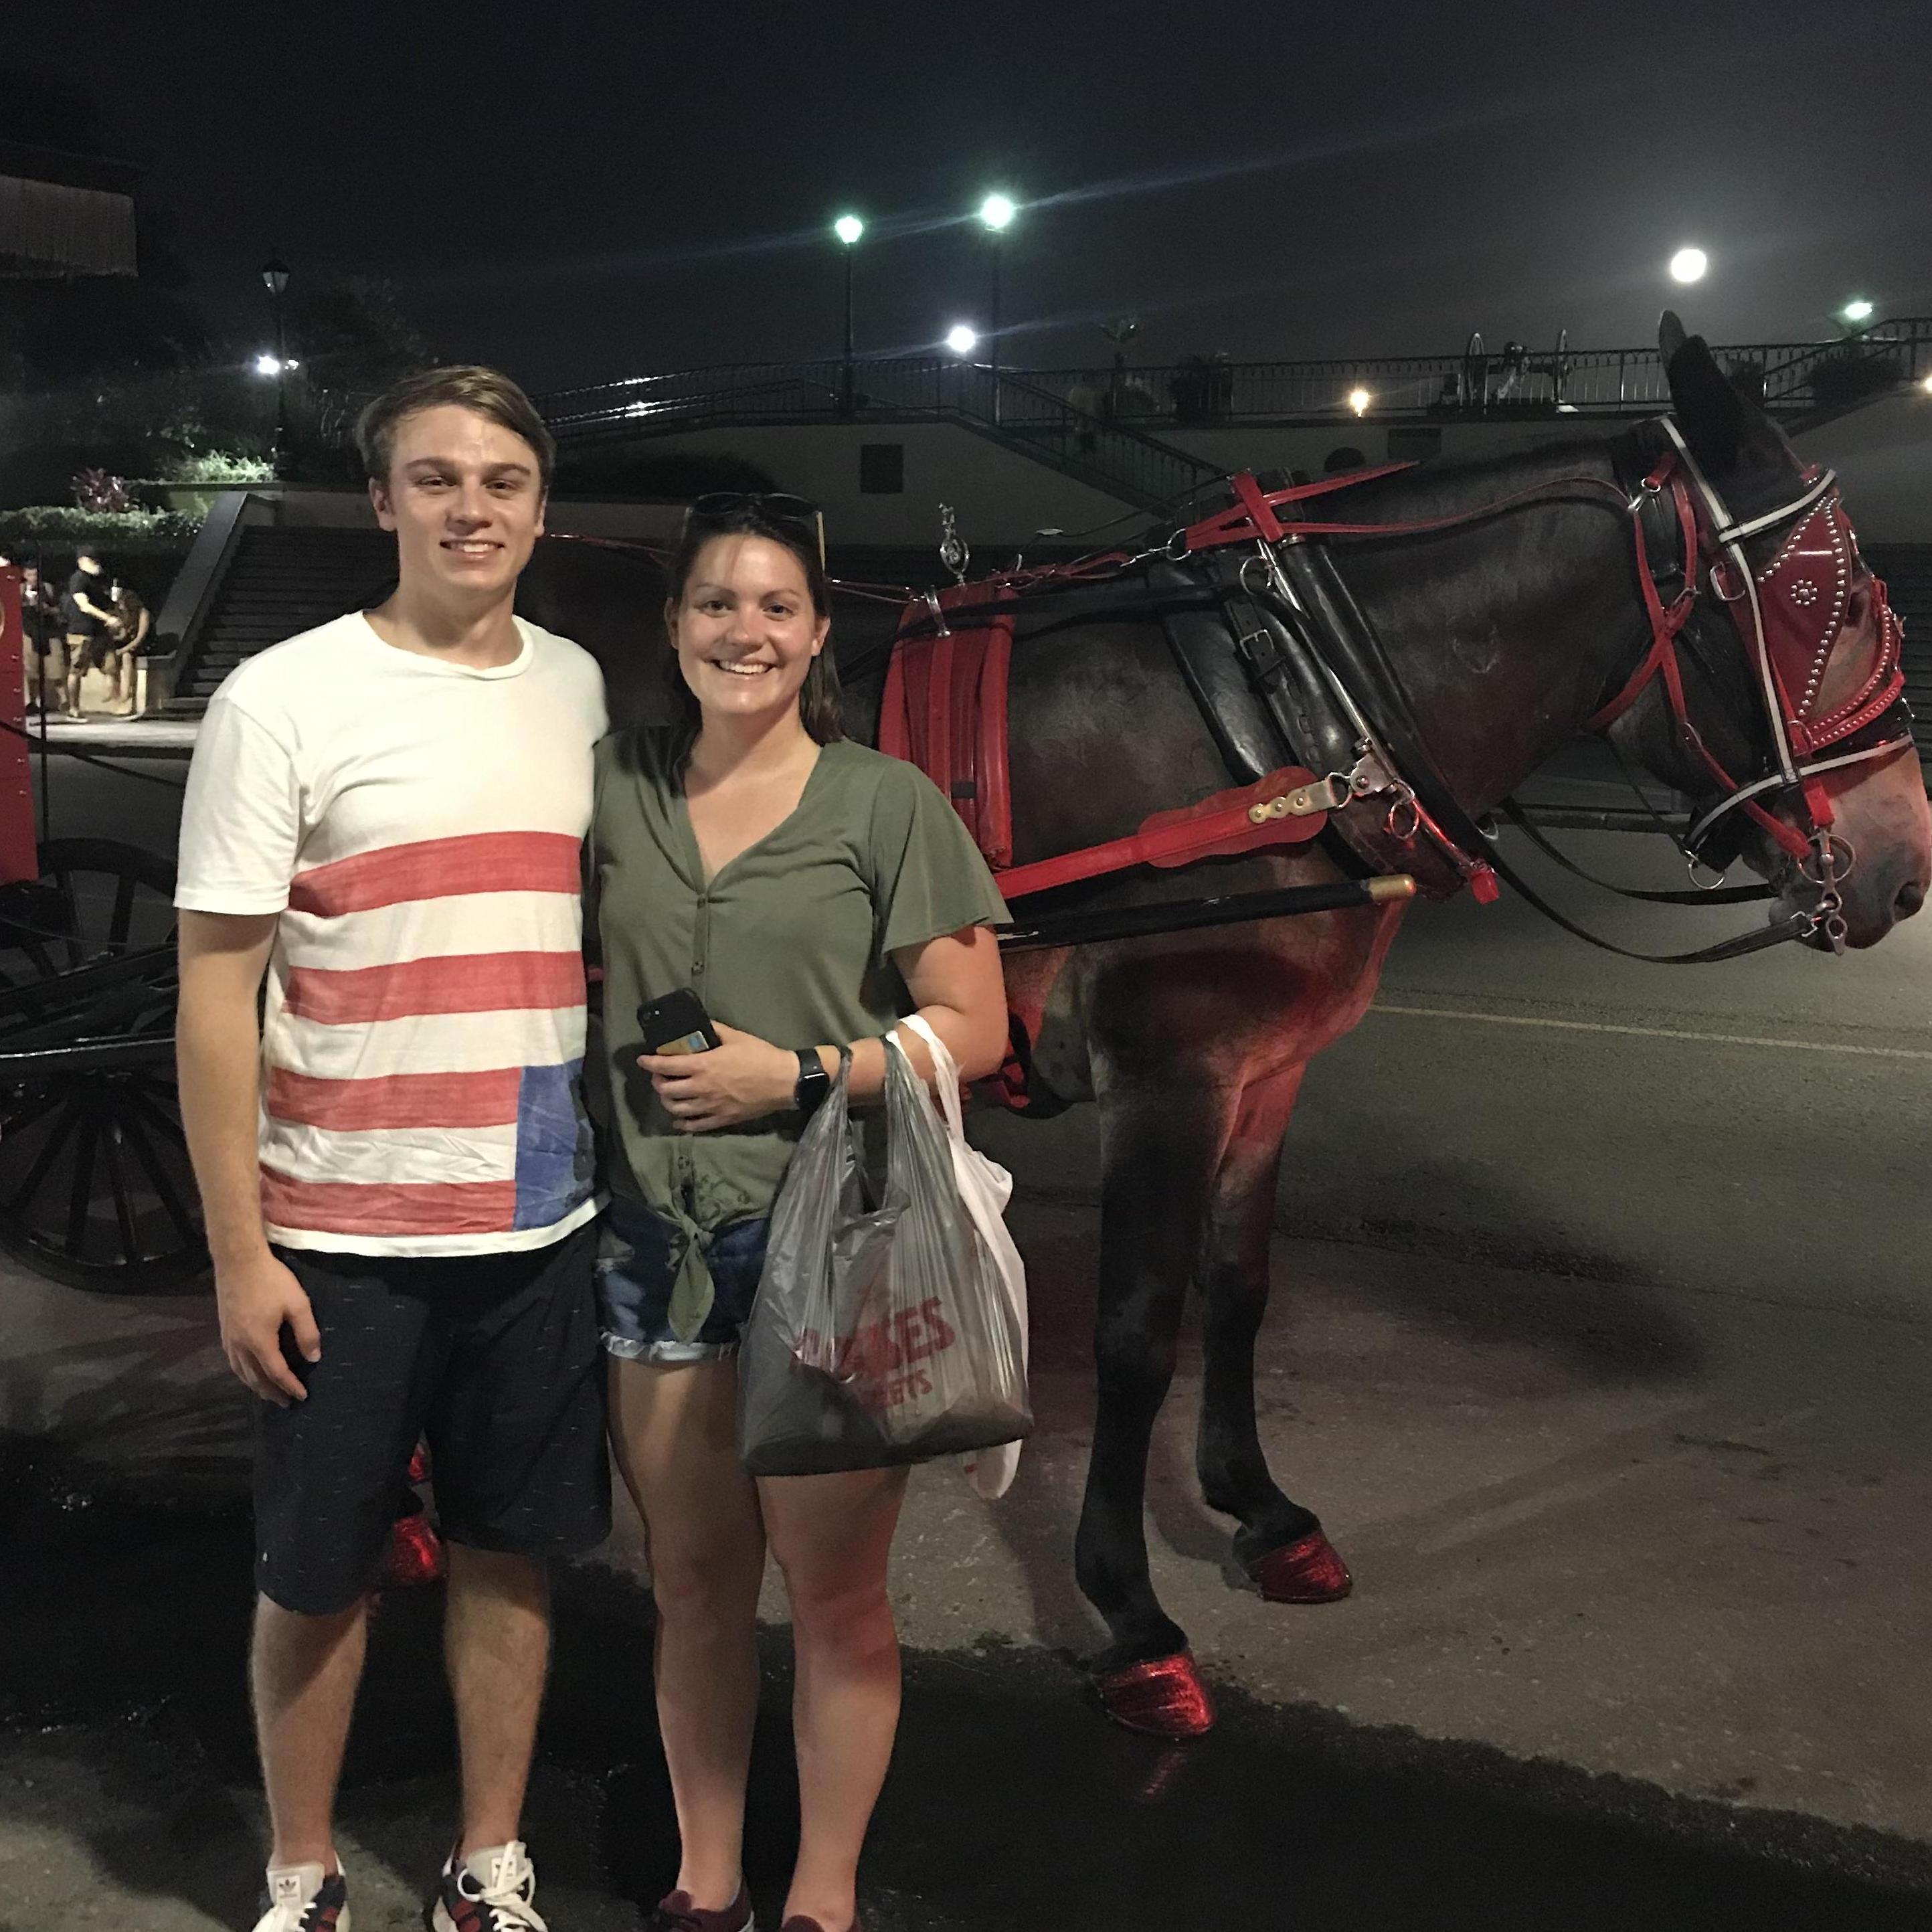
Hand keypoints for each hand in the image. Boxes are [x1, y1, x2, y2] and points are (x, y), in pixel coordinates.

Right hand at [215, 1250, 320, 1405]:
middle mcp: (240, 1346)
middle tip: (286, 1403)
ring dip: (256, 1386)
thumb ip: (307, 1333)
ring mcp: (228, 1339)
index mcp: (259, 1341)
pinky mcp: (223, 1330)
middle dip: (272, 1393)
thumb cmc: (271, 1280)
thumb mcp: (297, 1304)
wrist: (238, 1261)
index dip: (290, 1387)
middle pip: (256, 1378)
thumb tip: (313, 1358)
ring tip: (268, 1394)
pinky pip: (233, 1361)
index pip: (277, 1373)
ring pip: (241, 1372)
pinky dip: (243, 1373)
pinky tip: (248, 1372)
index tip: (302, 1397)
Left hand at [638, 1021, 798, 1132]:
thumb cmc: (760, 1056)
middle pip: (666, 1090)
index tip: (643, 1060)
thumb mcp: (736, 1036)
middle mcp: (701, 1088)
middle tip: (660, 1076)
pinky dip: (682, 1123)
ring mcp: (710, 1107)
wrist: (783, 1082)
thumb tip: (700, 1023)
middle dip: (657, 1082)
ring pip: (676, 1109)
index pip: (666, 1066)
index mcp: (703, 1066)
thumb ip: (714, 1029)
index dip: (650, 1063)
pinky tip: (679, 1119)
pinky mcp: (721, 1119)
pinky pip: (694, 1125)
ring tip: (669, 1095)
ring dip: (667, 1102)